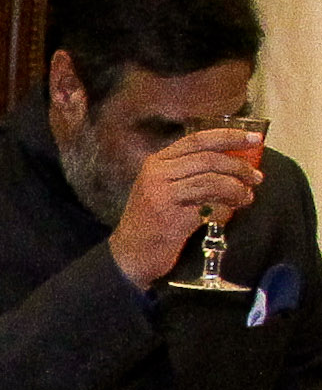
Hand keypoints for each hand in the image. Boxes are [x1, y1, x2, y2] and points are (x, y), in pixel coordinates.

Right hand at [107, 125, 267, 286]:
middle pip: (208, 157)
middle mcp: (156, 172)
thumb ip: (194, 176)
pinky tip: (235, 207)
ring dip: (237, 186)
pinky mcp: (169, 212)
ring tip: (247, 195)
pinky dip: (228, 201)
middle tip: (256, 177)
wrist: (132, 253)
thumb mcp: (170, 191)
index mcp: (157, 162)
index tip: (254, 138)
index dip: (229, 136)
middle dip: (239, 165)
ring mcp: (161, 191)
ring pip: (211, 177)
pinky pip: (209, 200)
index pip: (197, 139)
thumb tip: (238, 166)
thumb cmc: (156, 223)